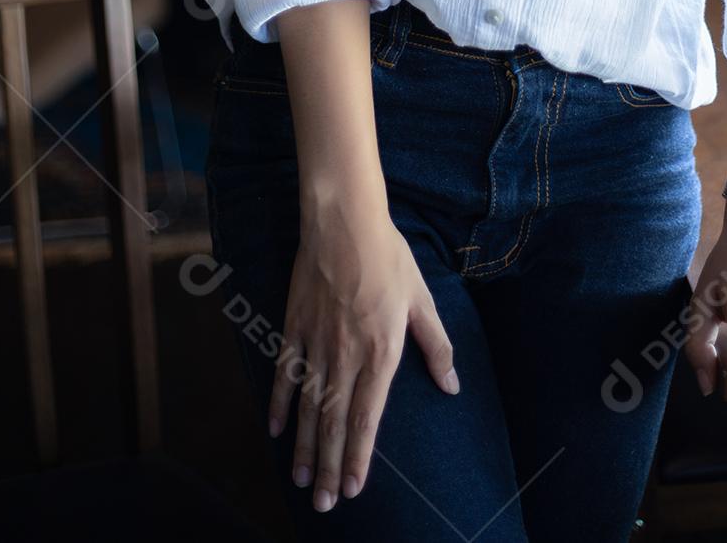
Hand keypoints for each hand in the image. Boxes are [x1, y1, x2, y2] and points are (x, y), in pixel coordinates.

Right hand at [268, 202, 458, 511]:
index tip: (353, 489)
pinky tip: (275, 430)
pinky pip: (284, 373)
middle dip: (327, 466)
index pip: (366, 418)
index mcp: (381, 351)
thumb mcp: (421, 300)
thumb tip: (451, 385)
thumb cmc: (388, 257)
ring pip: (306, 406)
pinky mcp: (294, 326)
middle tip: (322, 505)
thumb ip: (437, 346)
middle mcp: (346, 355)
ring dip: (303, 446)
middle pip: (333, 422)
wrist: (344, 221)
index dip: (358, 457)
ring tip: (299, 481)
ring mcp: (316, 342)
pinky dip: (278, 404)